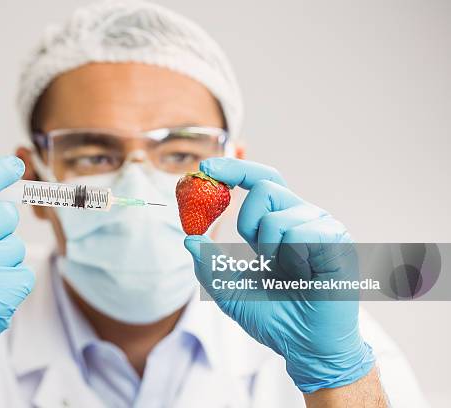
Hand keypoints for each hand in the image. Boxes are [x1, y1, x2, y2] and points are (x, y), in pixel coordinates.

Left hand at [184, 158, 374, 392]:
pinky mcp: (337, 240)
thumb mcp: (229, 289)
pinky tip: (305, 275)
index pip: (260, 182)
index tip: (205, 167)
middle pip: (265, 187)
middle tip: (259, 256)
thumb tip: (189, 238)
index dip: (234, 169)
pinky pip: (302, 232)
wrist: (305, 346)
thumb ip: (209, 263)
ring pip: (278, 215)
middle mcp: (302, 217)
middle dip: (248, 221)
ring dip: (270, 250)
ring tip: (287, 273)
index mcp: (280, 223)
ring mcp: (321, 226)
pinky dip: (293, 258)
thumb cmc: (274, 317)